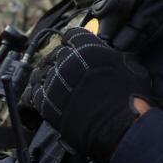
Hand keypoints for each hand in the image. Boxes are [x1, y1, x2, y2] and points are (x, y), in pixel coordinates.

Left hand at [19, 28, 150, 162]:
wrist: (122, 126)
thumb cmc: (130, 98)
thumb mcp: (130, 64)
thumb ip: (112, 54)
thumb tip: (108, 52)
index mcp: (87, 47)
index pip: (71, 35)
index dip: (71, 42)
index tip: (70, 46)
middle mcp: (67, 60)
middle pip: (55, 55)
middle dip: (59, 62)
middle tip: (64, 72)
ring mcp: (55, 81)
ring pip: (41, 73)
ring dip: (44, 78)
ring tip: (49, 85)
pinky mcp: (47, 102)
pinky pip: (31, 95)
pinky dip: (32, 96)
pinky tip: (35, 99)